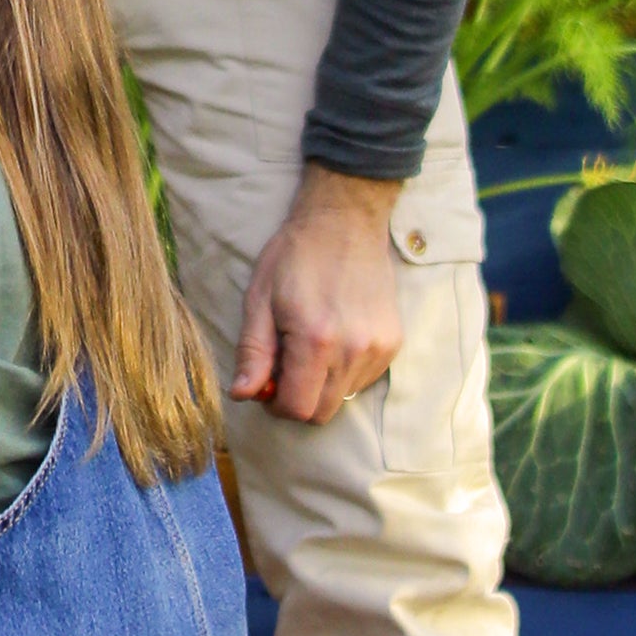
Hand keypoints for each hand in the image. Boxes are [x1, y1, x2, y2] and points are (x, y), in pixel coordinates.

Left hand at [233, 164, 404, 425]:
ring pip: (343, 398)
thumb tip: (242, 395)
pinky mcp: (393, 342)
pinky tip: (333, 339)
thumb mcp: (259, 300)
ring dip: (320, 385)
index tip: (266, 385)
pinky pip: (363, 380)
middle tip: (283, 367)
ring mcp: (379, 347)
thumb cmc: (294, 257)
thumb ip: (252, 353)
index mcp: (315, 340)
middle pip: (321, 412)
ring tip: (309, 346)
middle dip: (297, 400)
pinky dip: (343, 373)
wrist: (344, 223)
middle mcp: (354, 349)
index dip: (275, 405)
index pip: (297, 408)